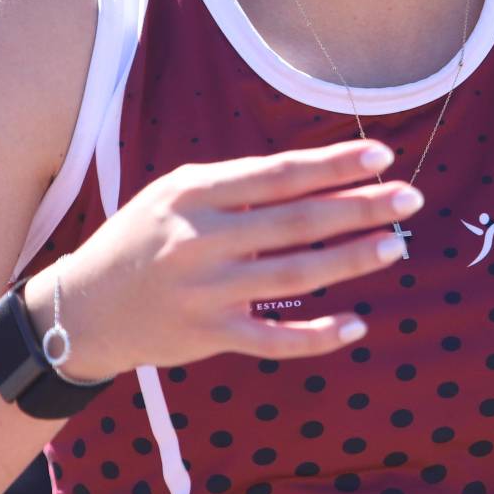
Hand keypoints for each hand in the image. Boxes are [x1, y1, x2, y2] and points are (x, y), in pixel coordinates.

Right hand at [26, 138, 417, 379]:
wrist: (82, 309)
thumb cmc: (142, 239)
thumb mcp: (175, 194)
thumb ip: (236, 186)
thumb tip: (317, 177)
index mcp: (194, 193)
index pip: (279, 174)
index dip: (334, 165)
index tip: (383, 156)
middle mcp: (201, 240)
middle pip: (296, 221)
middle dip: (359, 208)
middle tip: (410, 198)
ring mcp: (206, 292)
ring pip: (294, 275)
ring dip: (351, 260)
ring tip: (395, 246)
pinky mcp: (208, 336)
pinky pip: (273, 338)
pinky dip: (317, 334)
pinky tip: (356, 324)